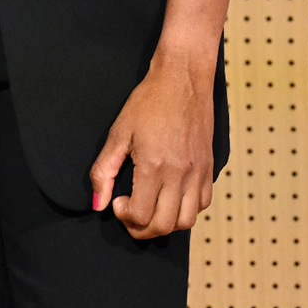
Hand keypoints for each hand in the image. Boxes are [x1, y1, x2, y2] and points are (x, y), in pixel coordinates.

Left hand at [88, 50, 216, 238]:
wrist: (182, 79)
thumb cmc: (148, 102)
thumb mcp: (118, 133)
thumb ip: (104, 171)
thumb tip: (98, 203)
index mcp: (154, 166)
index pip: (141, 216)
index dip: (124, 216)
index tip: (118, 201)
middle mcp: (179, 174)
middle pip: (163, 225)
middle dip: (142, 228)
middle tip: (130, 213)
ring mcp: (198, 172)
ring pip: (186, 221)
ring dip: (166, 224)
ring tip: (151, 208)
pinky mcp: (209, 168)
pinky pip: (202, 204)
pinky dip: (186, 210)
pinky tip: (171, 196)